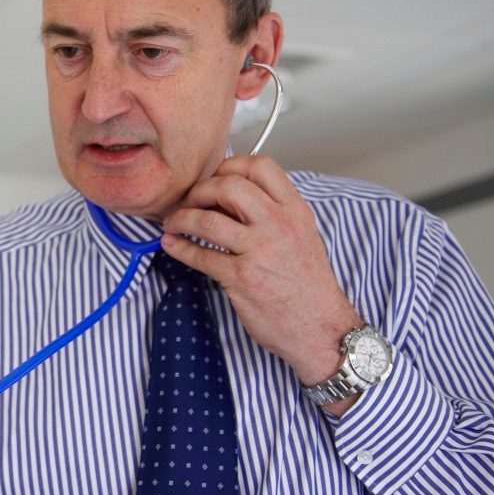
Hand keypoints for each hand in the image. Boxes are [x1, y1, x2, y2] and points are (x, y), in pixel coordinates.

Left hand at [161, 156, 361, 405]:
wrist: (321, 328)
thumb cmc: (309, 286)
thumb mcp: (301, 237)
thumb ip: (271, 214)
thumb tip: (227, 200)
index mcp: (295, 211)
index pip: (260, 166)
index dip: (228, 166)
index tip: (212, 177)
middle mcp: (279, 225)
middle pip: (228, 186)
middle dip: (199, 190)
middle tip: (188, 200)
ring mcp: (260, 251)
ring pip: (207, 220)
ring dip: (180, 219)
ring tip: (172, 223)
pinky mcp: (242, 278)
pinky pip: (200, 256)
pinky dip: (178, 248)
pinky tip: (172, 245)